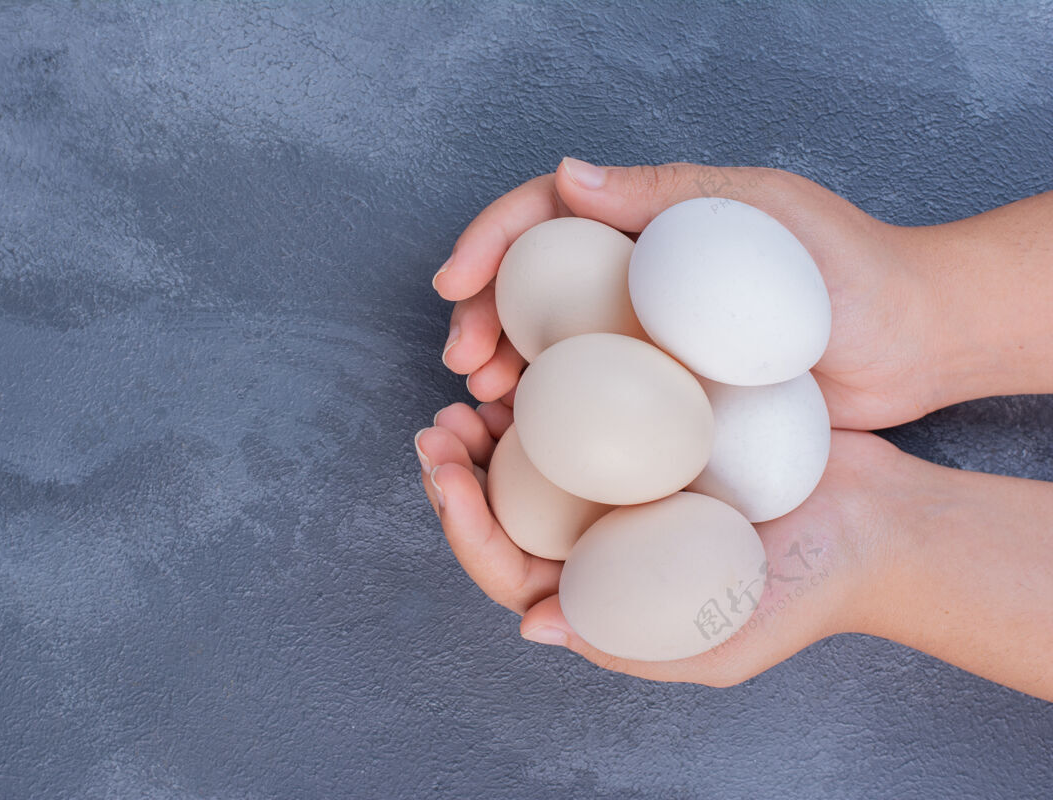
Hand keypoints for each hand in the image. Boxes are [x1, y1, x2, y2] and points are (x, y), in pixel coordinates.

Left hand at [416, 404, 899, 686]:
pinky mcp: (648, 438)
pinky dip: (550, 391)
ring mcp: (621, 487)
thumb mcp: (725, 641)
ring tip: (473, 387)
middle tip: (439, 424)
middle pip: (502, 510)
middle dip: (456, 471)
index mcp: (600, 594)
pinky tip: (533, 360)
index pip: (506, 567)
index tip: (447, 472)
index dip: (462, 524)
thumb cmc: (809, 590)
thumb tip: (531, 624)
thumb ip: (631, 645)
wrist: (880, 523)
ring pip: (531, 459)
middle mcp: (599, 540)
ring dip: (490, 427)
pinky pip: (584, 414)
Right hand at [433, 159, 939, 429]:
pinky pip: (591, 407)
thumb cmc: (849, 265)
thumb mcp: (760, 210)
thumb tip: (566, 177)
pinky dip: (549, 422)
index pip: (541, 220)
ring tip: (485, 404)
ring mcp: (645, 342)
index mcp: (644, 225)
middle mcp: (632, 281)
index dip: (486, 243)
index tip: (454, 284)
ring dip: (502, 373)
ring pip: (547, 351)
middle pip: (527, 290)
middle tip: (464, 364)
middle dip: (479, 320)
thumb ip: (666, 193)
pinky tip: (526, 442)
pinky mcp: (666, 400)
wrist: (912, 344)